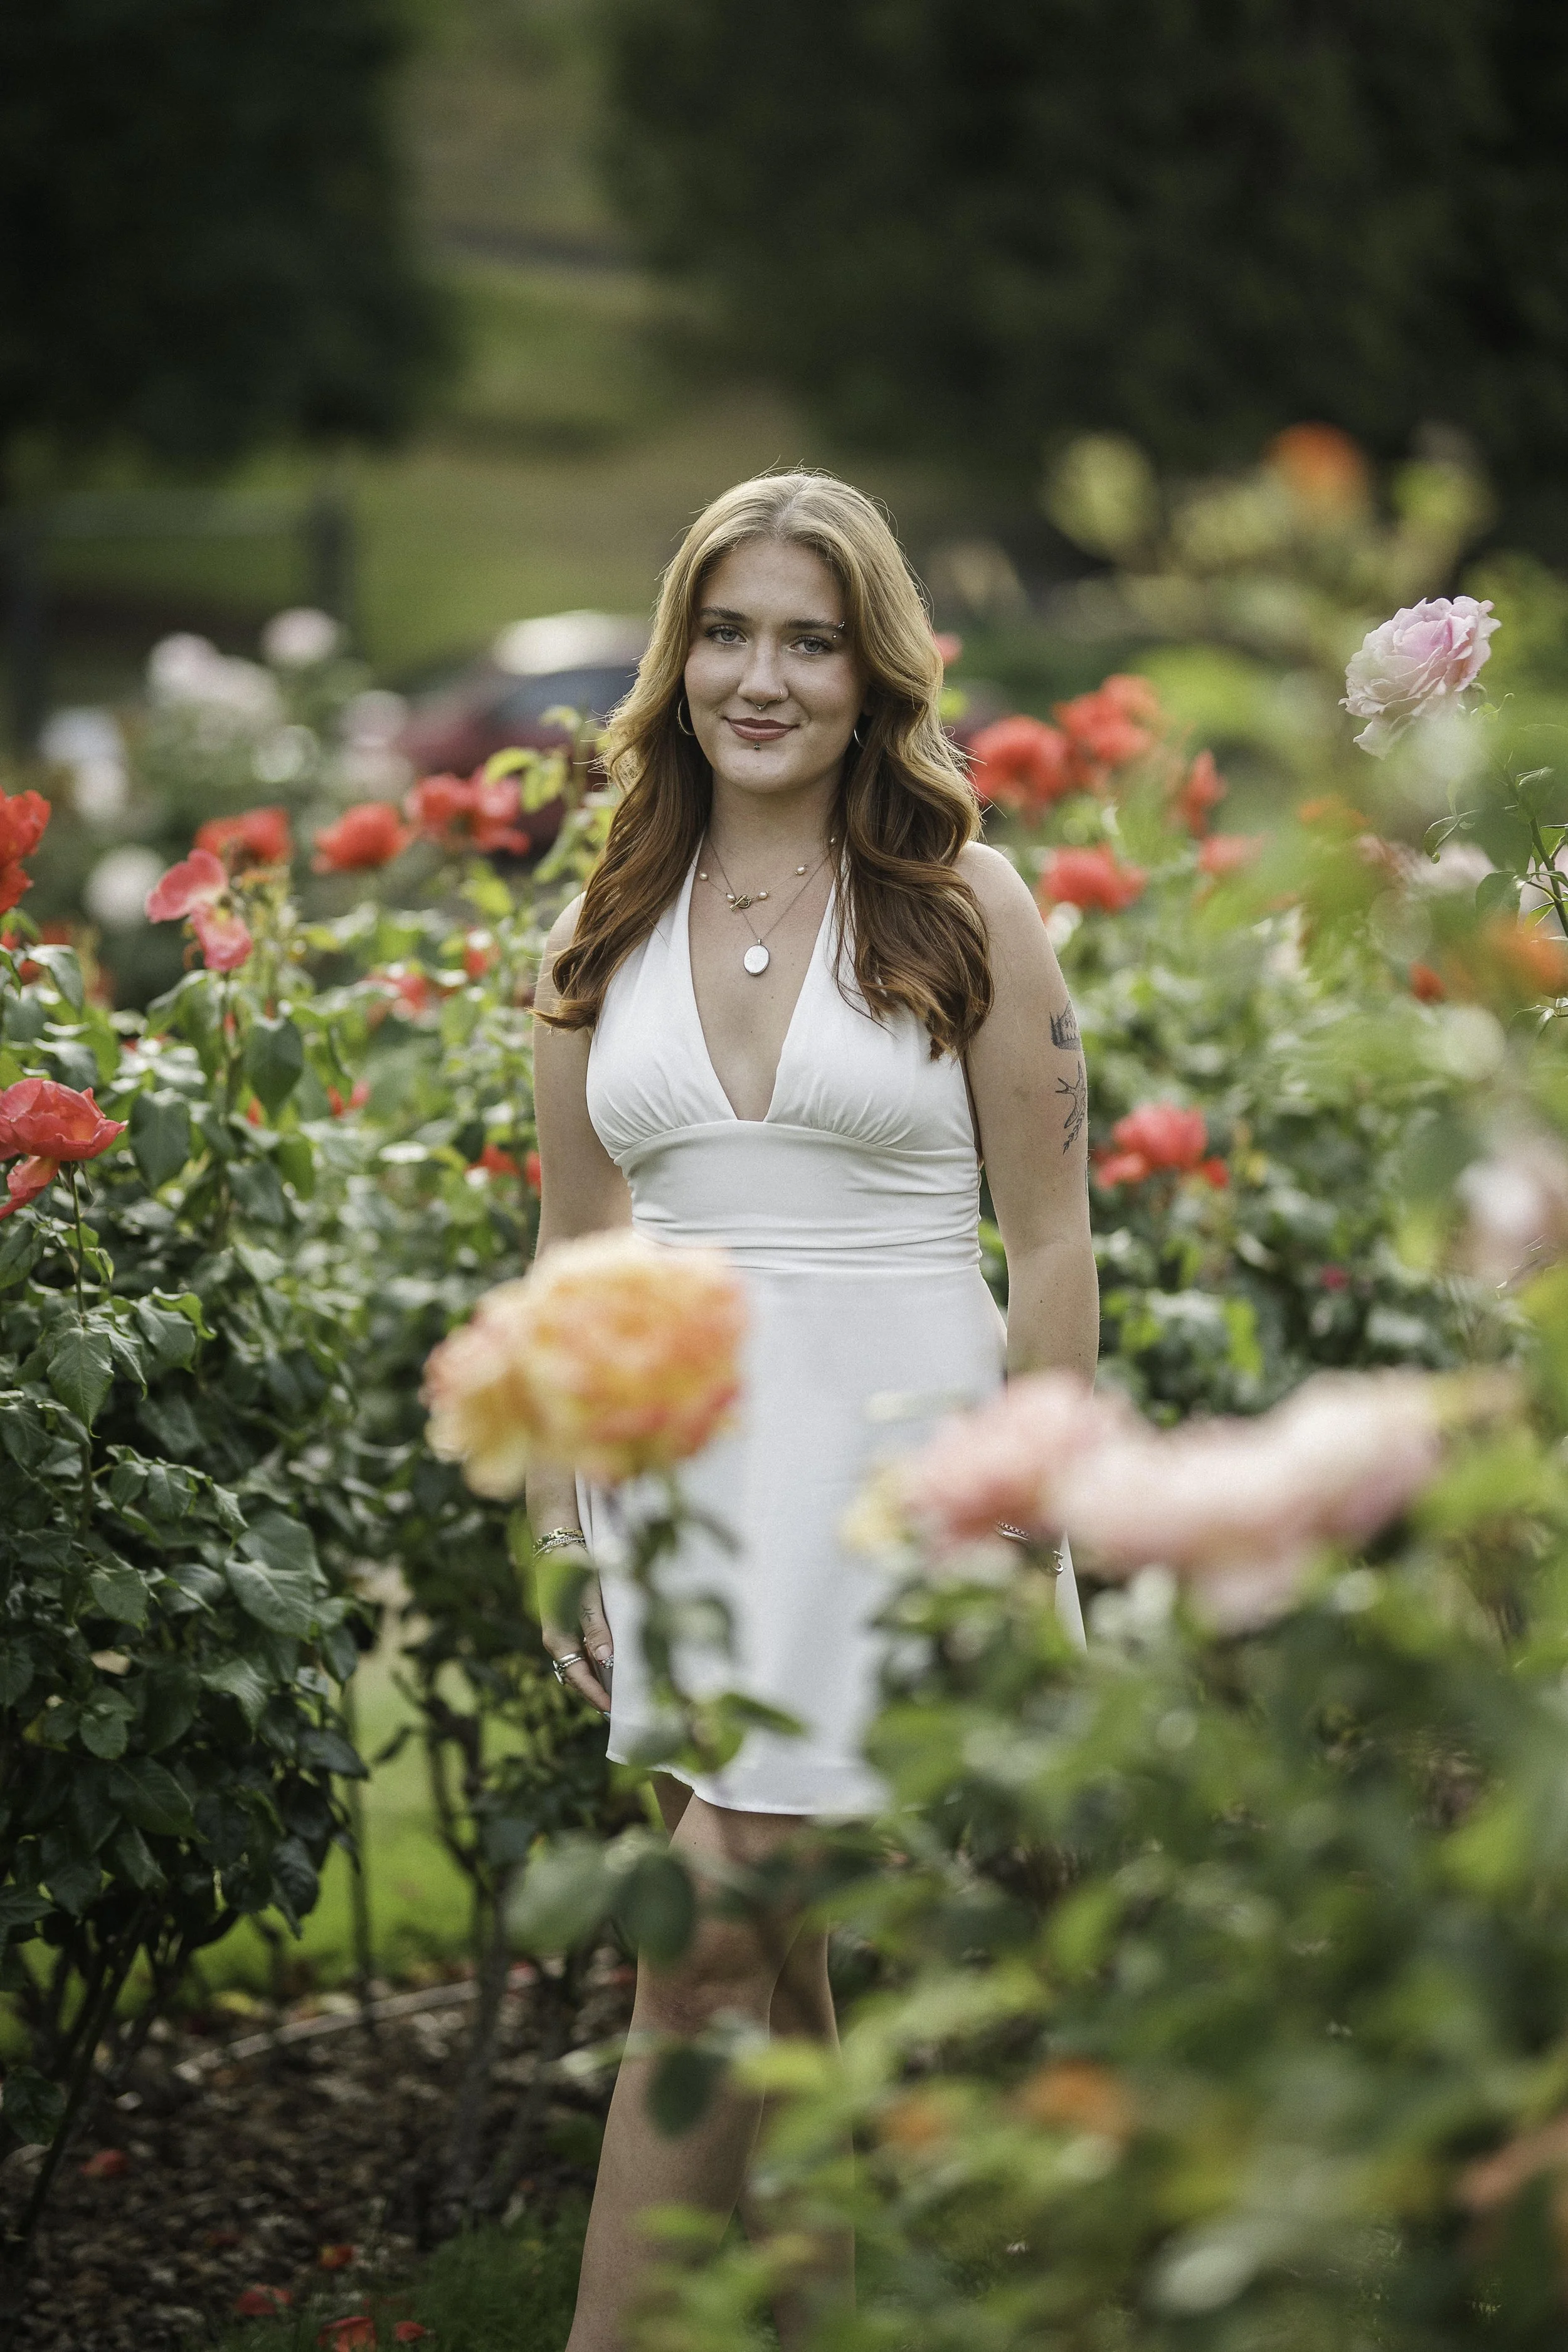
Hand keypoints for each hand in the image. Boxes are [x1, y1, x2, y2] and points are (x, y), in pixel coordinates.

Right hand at [545, 1570, 613, 1716]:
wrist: (556, 1537)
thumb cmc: (573, 1566)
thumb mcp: (588, 1598)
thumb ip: (596, 1629)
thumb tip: (606, 1660)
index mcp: (557, 1636)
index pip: (577, 1676)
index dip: (595, 1695)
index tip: (612, 1711)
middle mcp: (556, 1637)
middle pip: (576, 1674)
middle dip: (595, 1692)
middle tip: (618, 1709)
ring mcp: (561, 1629)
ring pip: (578, 1663)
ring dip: (595, 1678)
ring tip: (617, 1692)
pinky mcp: (566, 1619)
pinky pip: (580, 1650)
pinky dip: (594, 1661)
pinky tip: (610, 1663)